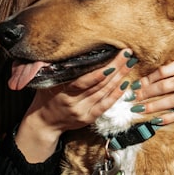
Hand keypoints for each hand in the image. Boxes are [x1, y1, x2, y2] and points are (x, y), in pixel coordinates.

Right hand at [14, 49, 135, 162]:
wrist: (44, 123)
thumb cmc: (45, 97)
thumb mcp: (46, 82)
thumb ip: (55, 69)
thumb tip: (64, 51)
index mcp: (61, 91)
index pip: (83, 81)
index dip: (99, 70)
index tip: (112, 56)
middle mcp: (72, 102)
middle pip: (98, 84)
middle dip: (115, 68)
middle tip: (127, 54)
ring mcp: (81, 111)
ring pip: (104, 93)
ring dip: (119, 78)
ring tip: (129, 64)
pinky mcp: (88, 118)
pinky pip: (105, 106)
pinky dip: (116, 95)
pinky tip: (125, 84)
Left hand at [137, 36, 173, 124]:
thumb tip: (173, 41)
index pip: (168, 69)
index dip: (150, 77)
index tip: (137, 84)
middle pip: (170, 85)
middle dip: (149, 92)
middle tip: (134, 97)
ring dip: (156, 106)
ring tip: (140, 109)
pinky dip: (172, 117)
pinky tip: (158, 120)